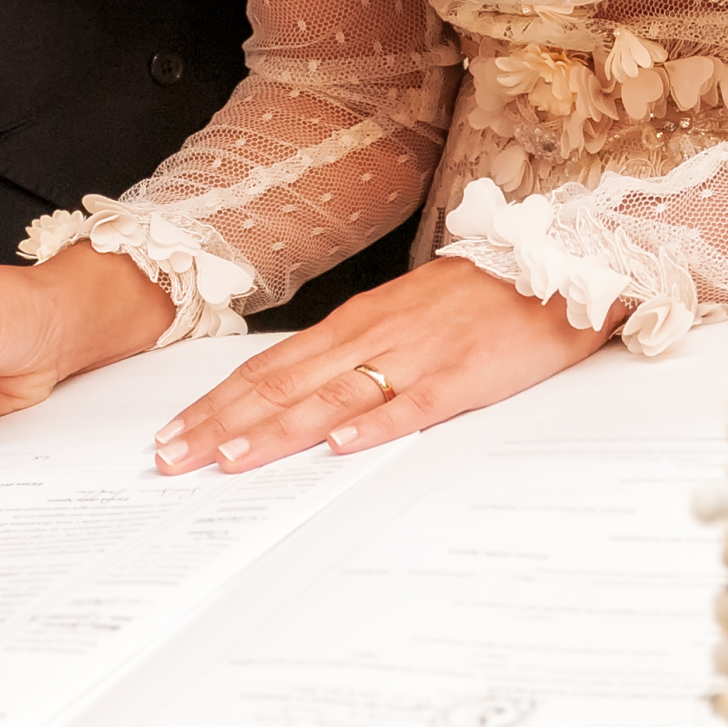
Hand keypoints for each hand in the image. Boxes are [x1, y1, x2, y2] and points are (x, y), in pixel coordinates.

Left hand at [152, 257, 621, 473]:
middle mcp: (372, 337)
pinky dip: (372, 428)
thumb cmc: (476, 296)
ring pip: (330, 398)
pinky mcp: (463, 376)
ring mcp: (416, 356)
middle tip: (171, 459)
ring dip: (275, 431)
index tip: (172, 434)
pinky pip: (411, 405)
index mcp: (354, 324)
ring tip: (229, 461)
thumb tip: (295, 393)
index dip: (216, 404)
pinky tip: (339, 449)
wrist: (555, 265)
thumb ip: (350, 353)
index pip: (267, 368)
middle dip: (221, 425)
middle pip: (281, 385)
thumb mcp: (399, 314)